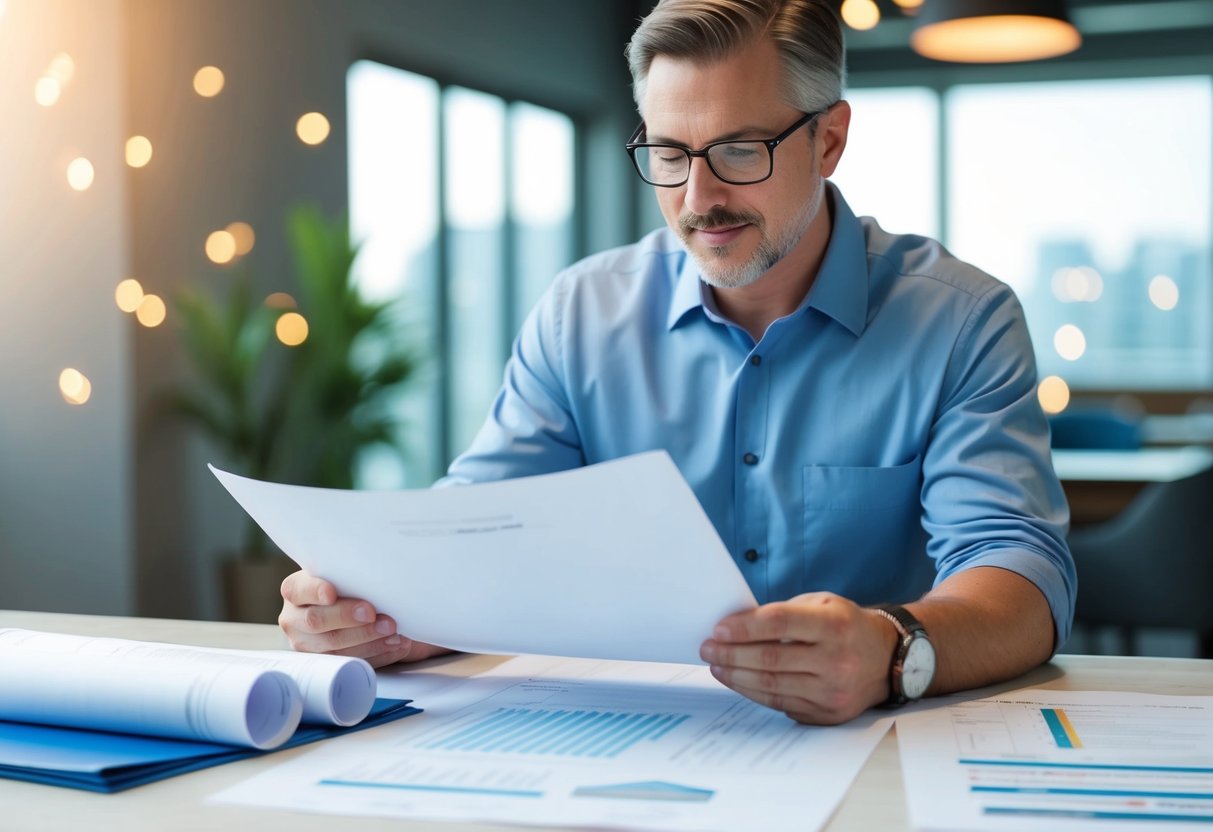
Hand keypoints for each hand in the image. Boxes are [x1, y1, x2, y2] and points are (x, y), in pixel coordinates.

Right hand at [278, 570, 449, 667]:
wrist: (353, 605)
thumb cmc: (349, 583)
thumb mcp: (343, 573)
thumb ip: (349, 572)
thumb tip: (377, 565)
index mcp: (295, 590)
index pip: (298, 589)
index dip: (314, 591)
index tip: (331, 593)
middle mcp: (294, 619)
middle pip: (316, 621)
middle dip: (347, 617)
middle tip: (373, 613)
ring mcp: (308, 644)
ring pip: (333, 646)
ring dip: (367, 639)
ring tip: (393, 631)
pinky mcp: (327, 663)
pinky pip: (350, 662)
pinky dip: (378, 653)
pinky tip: (396, 644)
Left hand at [699, 592, 896, 723]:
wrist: (887, 658)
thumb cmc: (845, 625)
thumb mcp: (822, 604)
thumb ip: (783, 612)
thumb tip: (736, 625)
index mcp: (835, 625)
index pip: (780, 624)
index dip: (745, 627)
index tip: (718, 629)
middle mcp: (837, 660)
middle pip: (771, 659)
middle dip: (732, 654)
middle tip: (708, 648)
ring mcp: (834, 691)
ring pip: (773, 686)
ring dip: (737, 676)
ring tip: (716, 665)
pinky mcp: (828, 713)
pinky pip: (781, 703)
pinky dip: (754, 692)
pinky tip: (738, 680)